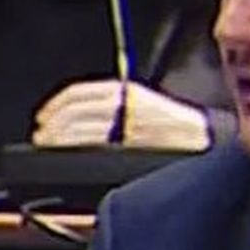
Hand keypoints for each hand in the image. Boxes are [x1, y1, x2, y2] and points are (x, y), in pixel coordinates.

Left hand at [33, 80, 210, 150]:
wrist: (207, 141)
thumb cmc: (178, 128)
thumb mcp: (145, 105)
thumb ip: (115, 107)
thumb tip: (77, 118)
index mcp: (127, 92)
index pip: (80, 94)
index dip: (55, 106)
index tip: (43, 117)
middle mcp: (126, 106)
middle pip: (75, 113)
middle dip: (53, 126)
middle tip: (43, 136)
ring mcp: (128, 127)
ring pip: (82, 130)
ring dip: (60, 140)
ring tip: (51, 147)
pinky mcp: (134, 146)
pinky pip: (96, 148)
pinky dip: (77, 151)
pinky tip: (70, 157)